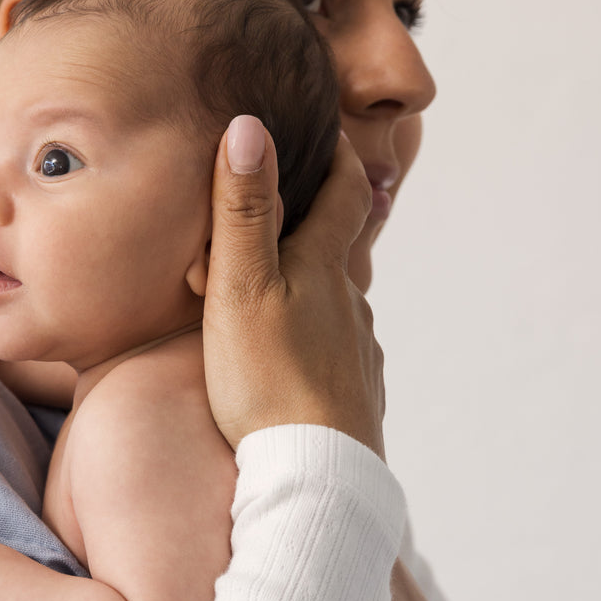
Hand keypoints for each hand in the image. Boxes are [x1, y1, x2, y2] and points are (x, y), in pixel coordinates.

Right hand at [202, 115, 382, 453]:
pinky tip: (295, 370)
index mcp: (324, 268)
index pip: (345, 192)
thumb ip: (243, 212)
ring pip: (339, 309)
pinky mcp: (357, 399)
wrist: (317, 475)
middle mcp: (352, 305)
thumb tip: (249, 125)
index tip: (330, 130)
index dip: (339, 155)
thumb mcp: (240, 289)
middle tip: (288, 217)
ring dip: (313, 296)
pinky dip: (318, 350)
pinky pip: (339, 360)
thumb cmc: (268, 381)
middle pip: (341, 254)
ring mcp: (361, 354)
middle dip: (317, 231)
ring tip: (276, 302)